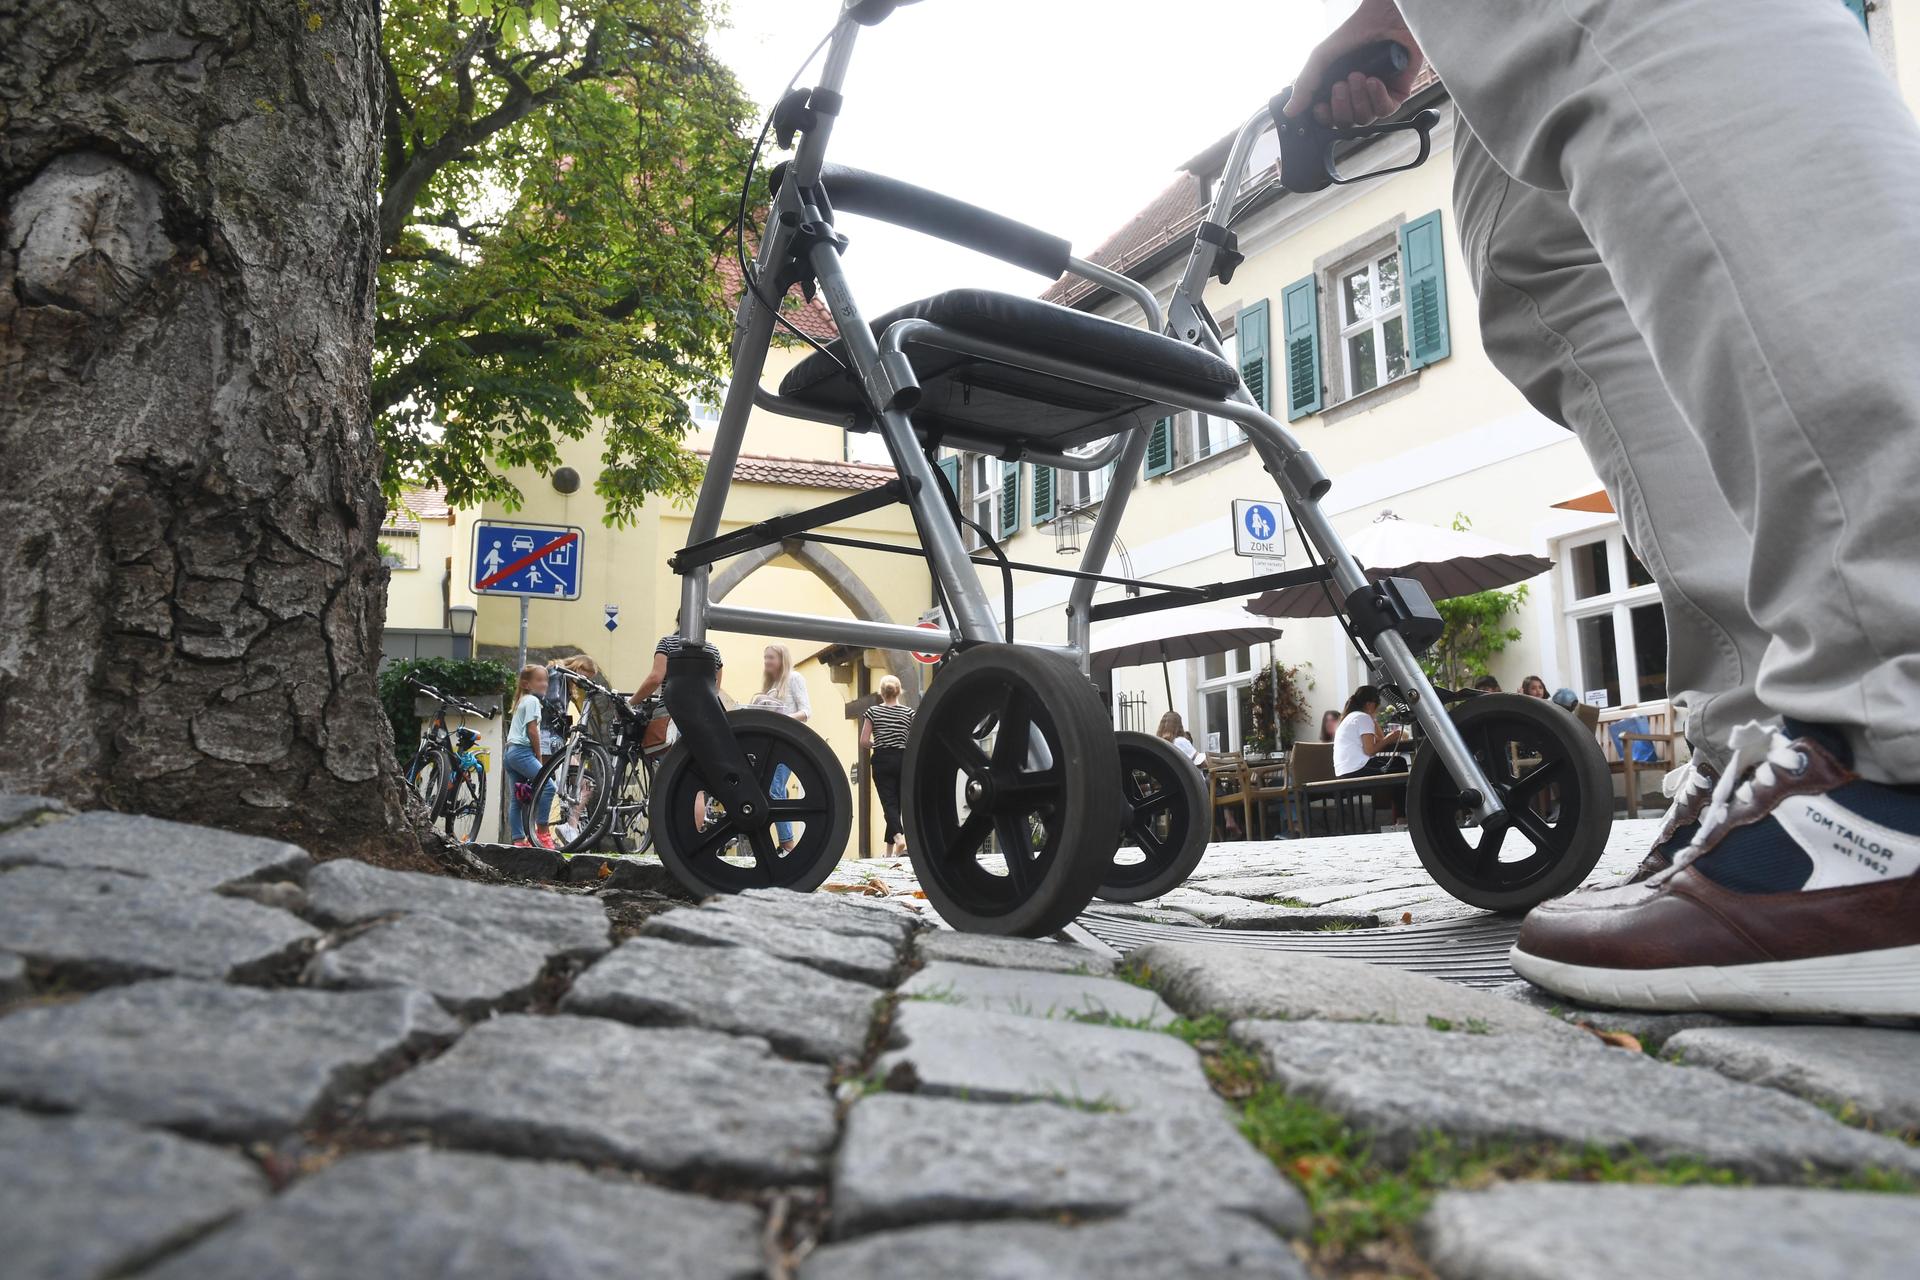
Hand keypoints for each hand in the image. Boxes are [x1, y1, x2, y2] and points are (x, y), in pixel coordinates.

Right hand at [1283, 0, 1423, 127]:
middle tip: (1340, 85)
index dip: (1324, 118)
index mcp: (1337, 90)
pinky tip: (1374, 81)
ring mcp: (1377, 96)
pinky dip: (1377, 98)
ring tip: (1358, 76)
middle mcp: (1356, 96)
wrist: (1385, 17)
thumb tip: (1289, 111)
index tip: (1321, 107)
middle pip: (1345, 123)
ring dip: (1359, 99)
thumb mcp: (1321, 58)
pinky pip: (1385, 111)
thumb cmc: (1355, 32)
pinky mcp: (1396, 94)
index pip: (1328, 118)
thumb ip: (1305, 85)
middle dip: (1341, 106)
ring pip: (1364, 118)